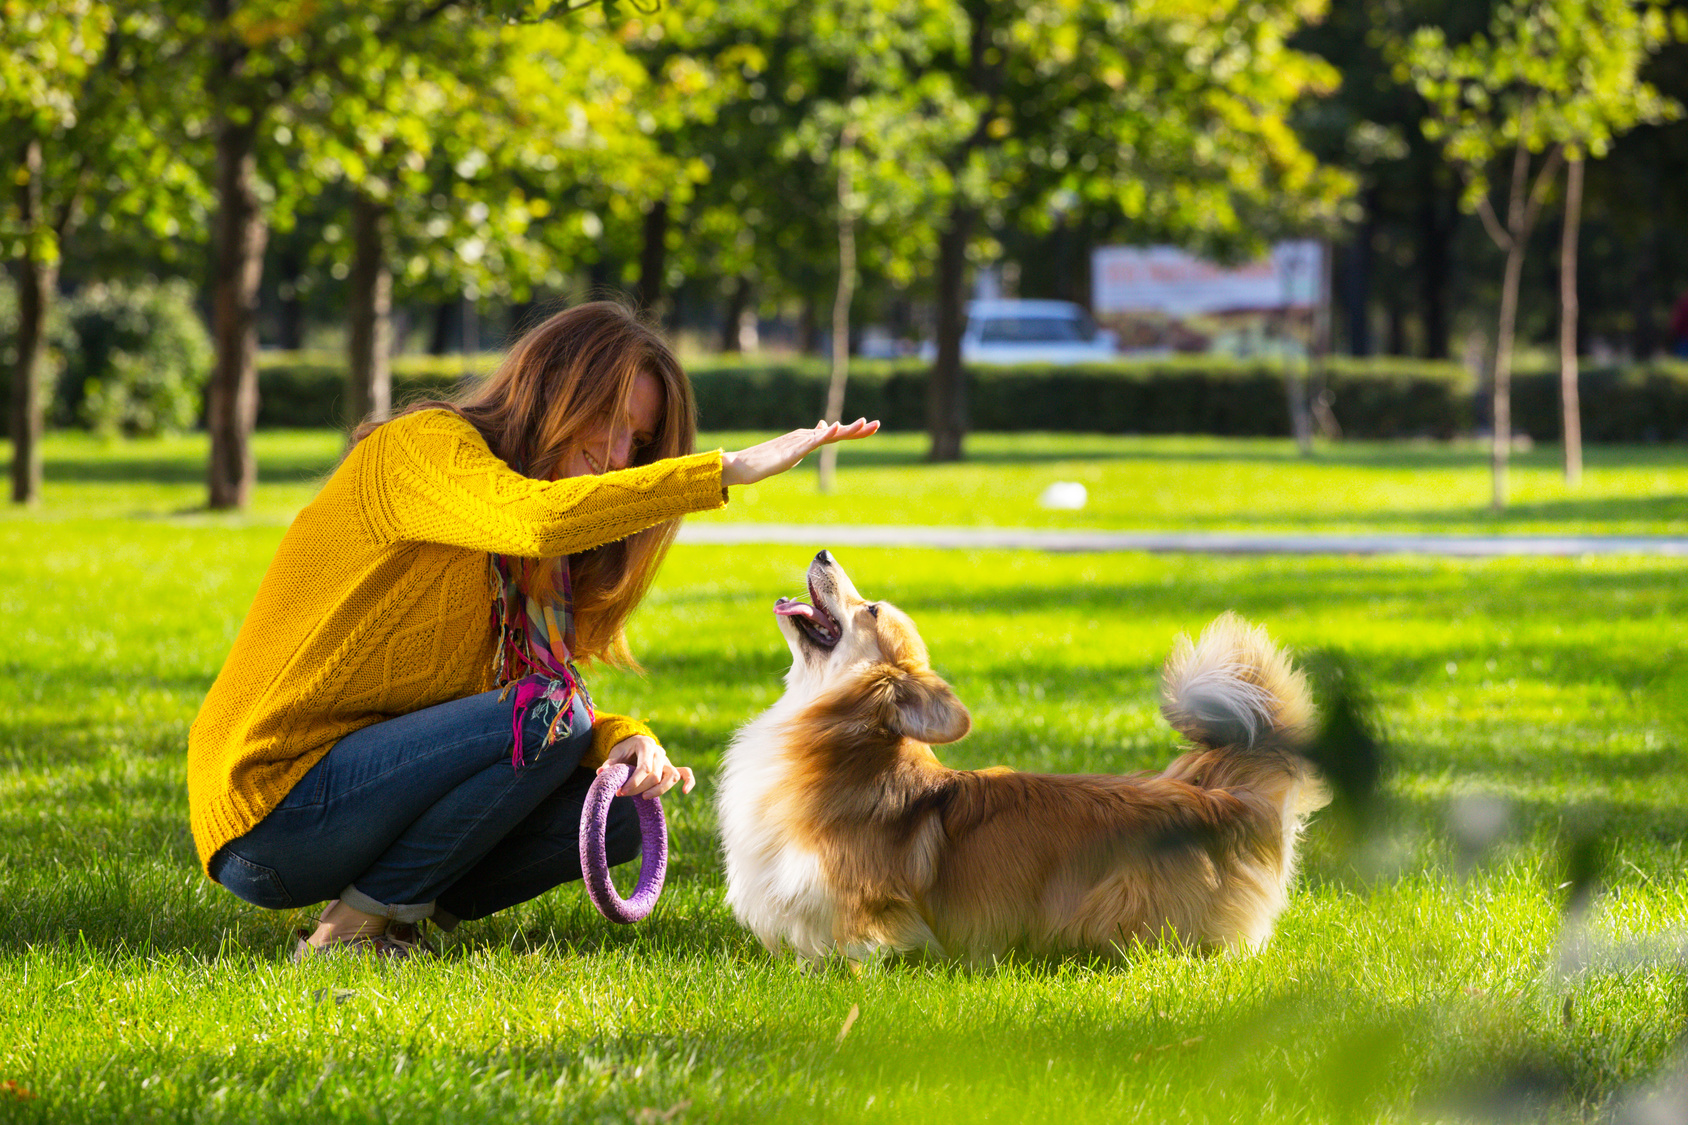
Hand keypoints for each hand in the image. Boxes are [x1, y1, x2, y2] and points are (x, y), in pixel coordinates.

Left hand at [600, 734, 694, 797]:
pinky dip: (688, 781)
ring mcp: (667, 760)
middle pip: (655, 775)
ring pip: (670, 777)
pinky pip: (685, 773)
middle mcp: (660, 752)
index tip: (621, 792)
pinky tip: (684, 792)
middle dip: (639, 788)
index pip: (645, 768)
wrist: (634, 743)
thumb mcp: (615, 754)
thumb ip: (610, 764)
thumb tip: (600, 772)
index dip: (634, 782)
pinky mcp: (671, 767)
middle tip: (622, 794)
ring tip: (643, 798)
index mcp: (646, 745)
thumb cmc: (624, 750)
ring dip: (658, 790)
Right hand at [721, 418, 880, 486]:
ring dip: (845, 430)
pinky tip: (834, 429)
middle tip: (876, 424)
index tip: (872, 426)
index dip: (854, 430)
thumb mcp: (792, 451)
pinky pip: (810, 443)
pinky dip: (823, 435)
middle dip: (857, 429)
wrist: (742, 465)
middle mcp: (805, 438)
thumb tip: (823, 426)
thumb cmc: (763, 460)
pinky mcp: (790, 451)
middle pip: (836, 432)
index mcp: (807, 439)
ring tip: (864, 424)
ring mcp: (798, 444)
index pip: (835, 434)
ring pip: (827, 436)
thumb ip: (808, 441)